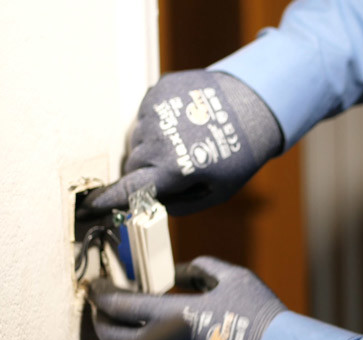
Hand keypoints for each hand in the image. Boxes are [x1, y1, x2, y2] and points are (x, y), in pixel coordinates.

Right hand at [80, 70, 281, 216]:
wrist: (254, 105)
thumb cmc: (238, 154)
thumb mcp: (217, 191)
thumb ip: (181, 205)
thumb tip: (149, 207)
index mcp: (175, 167)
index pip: (130, 188)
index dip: (109, 199)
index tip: (91, 206)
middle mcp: (160, 139)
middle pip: (133, 164)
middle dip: (146, 171)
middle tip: (175, 168)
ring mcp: (156, 111)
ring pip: (137, 139)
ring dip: (153, 145)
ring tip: (186, 141)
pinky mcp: (158, 91)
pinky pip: (145, 115)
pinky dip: (159, 122)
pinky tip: (185, 122)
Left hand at [88, 256, 286, 339]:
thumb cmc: (260, 317)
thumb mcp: (235, 278)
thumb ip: (203, 268)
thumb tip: (182, 270)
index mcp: (174, 314)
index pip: (121, 304)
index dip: (102, 294)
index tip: (96, 288)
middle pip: (112, 336)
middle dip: (101, 320)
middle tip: (103, 309)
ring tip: (125, 327)